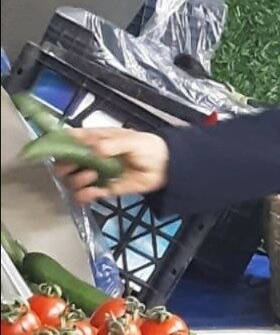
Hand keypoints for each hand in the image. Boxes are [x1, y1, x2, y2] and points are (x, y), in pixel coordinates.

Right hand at [55, 128, 169, 203]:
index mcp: (95, 139)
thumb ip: (112, 144)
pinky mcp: (103, 188)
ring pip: (71, 180)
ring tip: (92, 176)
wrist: (165, 167)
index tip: (59, 151)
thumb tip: (94, 150)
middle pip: (63, 163)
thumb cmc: (148, 147)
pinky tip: (92, 192)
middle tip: (77, 167)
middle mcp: (90, 157)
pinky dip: (84, 195)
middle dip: (65, 166)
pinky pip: (84, 195)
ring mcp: (96, 174)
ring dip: (76, 180)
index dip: (59, 144)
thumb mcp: (131, 141)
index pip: (68, 139)